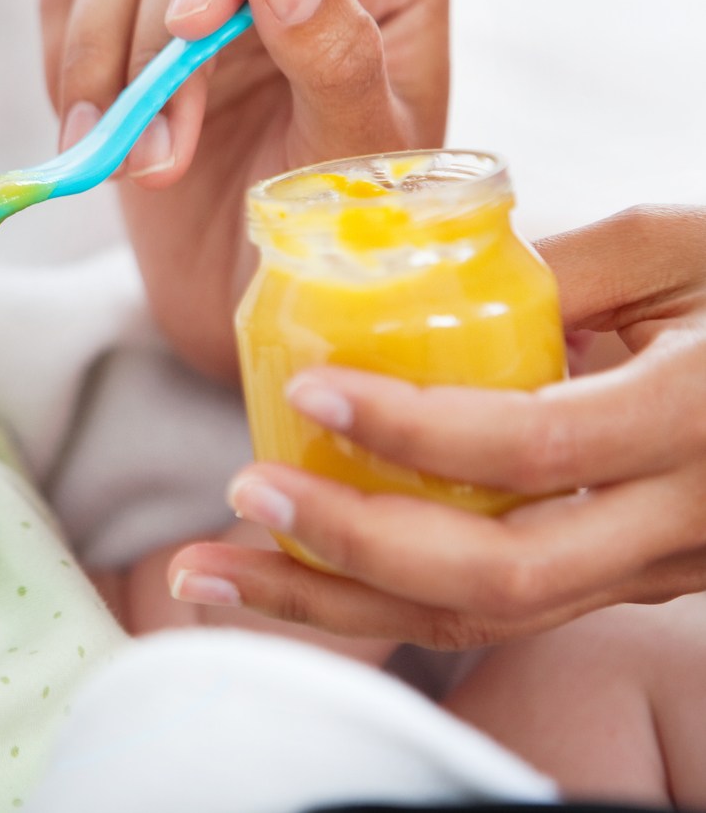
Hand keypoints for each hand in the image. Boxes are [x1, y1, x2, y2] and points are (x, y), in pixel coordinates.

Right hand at [39, 0, 448, 380]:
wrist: (262, 299)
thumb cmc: (342, 230)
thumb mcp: (362, 154)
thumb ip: (336, 54)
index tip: (195, 27)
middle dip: (160, 50)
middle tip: (163, 157)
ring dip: (103, 66)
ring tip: (128, 166)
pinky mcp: (123, 31)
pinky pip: (65, 3)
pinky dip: (66, 69)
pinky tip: (94, 140)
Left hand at [165, 206, 705, 648]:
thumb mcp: (693, 247)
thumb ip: (569, 260)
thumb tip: (415, 268)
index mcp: (694, 418)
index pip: (534, 448)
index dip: (414, 430)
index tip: (312, 390)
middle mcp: (677, 522)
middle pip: (496, 577)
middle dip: (346, 550)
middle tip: (239, 499)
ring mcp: (651, 571)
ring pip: (481, 620)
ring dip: (332, 607)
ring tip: (209, 576)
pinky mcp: (621, 585)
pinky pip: (492, 613)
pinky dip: (380, 602)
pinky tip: (291, 576)